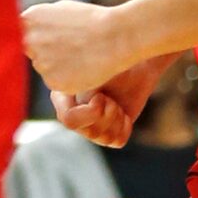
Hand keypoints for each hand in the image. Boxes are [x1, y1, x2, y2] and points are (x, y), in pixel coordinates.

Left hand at [22, 0, 140, 99]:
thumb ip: (41, 20)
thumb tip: (26, 26)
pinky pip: (55, 81)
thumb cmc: (92, 20)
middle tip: (68, 46)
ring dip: (56, 64)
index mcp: (30, 18)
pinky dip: (66, 77)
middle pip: (30, 51)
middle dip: (45, 50)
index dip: (31, 35)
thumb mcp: (62, 9)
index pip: (17, 31)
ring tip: (79, 54)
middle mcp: (30, 40)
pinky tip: (82, 66)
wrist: (114, 37)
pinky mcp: (52, 82)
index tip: (45, 37)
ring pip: (43, 66)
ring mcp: (40, 62)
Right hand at [49, 50, 174, 149]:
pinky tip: (123, 112)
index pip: (69, 119)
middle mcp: (73, 113)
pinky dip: (125, 127)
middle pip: (89, 132)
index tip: (102, 96)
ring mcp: (89, 125)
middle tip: (111, 98)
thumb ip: (82, 79)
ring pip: (104, 138)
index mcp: (62, 96)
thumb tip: (75, 88)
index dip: (91, 113)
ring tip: (117, 102)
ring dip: (117, 119)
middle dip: (108, 114)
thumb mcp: (97, 66)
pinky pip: (116, 141)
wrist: (136, 62)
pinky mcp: (108, 131)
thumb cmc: (114, 56)